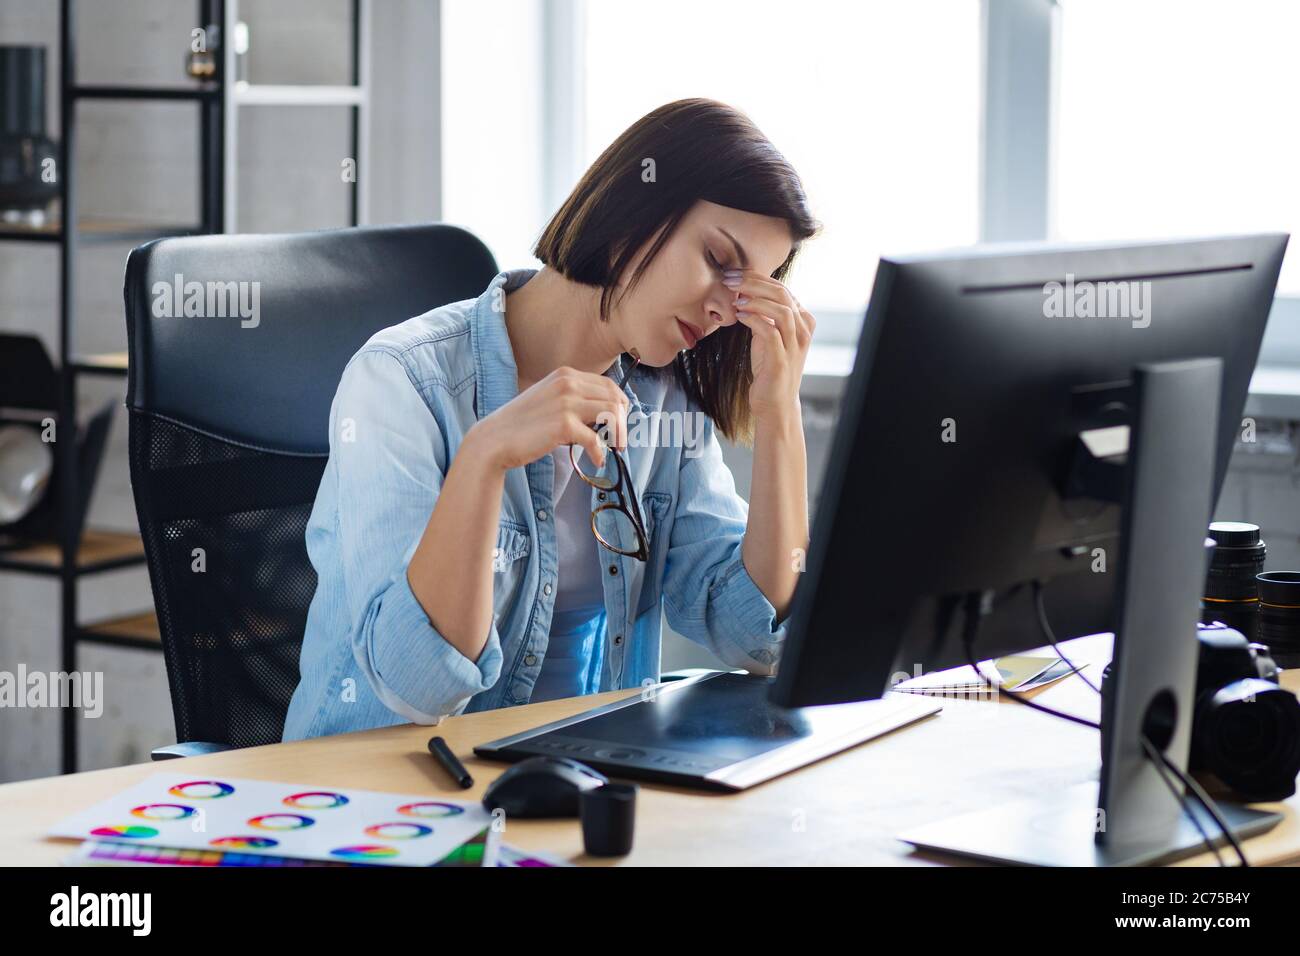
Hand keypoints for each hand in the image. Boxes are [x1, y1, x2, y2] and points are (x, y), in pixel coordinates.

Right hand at [465, 366, 629, 472]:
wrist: (495, 439)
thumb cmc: (522, 424)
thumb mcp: (550, 399)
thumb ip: (574, 399)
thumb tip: (605, 415)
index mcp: (566, 375)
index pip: (609, 385)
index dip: (621, 406)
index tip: (621, 423)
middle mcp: (568, 383)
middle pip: (615, 399)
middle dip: (623, 422)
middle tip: (620, 440)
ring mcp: (566, 402)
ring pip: (612, 414)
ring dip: (617, 435)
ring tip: (613, 449)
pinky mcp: (563, 424)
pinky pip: (595, 439)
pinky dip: (600, 452)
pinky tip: (597, 460)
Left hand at [722, 269, 814, 424]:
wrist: (774, 403)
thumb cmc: (768, 367)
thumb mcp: (767, 335)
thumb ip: (764, 315)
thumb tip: (745, 292)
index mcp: (802, 320)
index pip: (782, 288)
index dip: (756, 277)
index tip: (733, 274)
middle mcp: (803, 330)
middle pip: (782, 294)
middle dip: (753, 283)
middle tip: (729, 280)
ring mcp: (795, 345)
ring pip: (781, 310)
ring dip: (755, 300)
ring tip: (735, 298)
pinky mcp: (782, 360)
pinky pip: (770, 331)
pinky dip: (753, 319)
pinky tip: (738, 316)